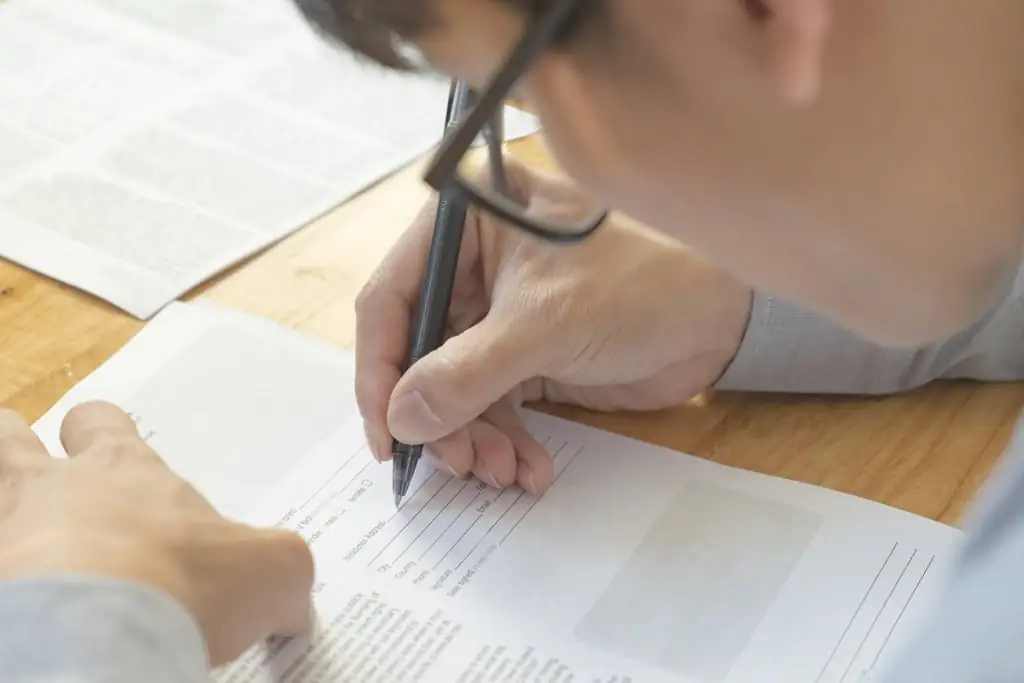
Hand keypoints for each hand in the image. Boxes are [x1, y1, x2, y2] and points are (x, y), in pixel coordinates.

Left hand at [0, 401, 313, 666]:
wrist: (100, 638)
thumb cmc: (185, 583)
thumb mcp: (273, 571)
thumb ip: (284, 571)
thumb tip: (292, 603)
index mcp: (125, 472)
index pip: (100, 423)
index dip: (96, 429)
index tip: (98, 440)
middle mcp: (55, 490)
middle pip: (12, 438)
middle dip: (16, 443)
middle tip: (25, 459)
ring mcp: (7, 532)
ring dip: (0, 489)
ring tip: (12, 517)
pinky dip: (1, 575)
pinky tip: (17, 604)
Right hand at [356, 160, 751, 494]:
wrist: (725, 312)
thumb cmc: (642, 280)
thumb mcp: (544, 324)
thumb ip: (465, 373)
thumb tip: (401, 419)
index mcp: (464, 224)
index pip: (392, 297)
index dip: (379, 369)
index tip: (386, 433)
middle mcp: (473, 265)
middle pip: (418, 352)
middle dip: (435, 415)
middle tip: (455, 462)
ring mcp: (499, 313)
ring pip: (453, 386)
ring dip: (471, 436)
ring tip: (498, 470)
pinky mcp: (526, 353)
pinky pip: (492, 404)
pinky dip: (503, 440)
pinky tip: (525, 469)